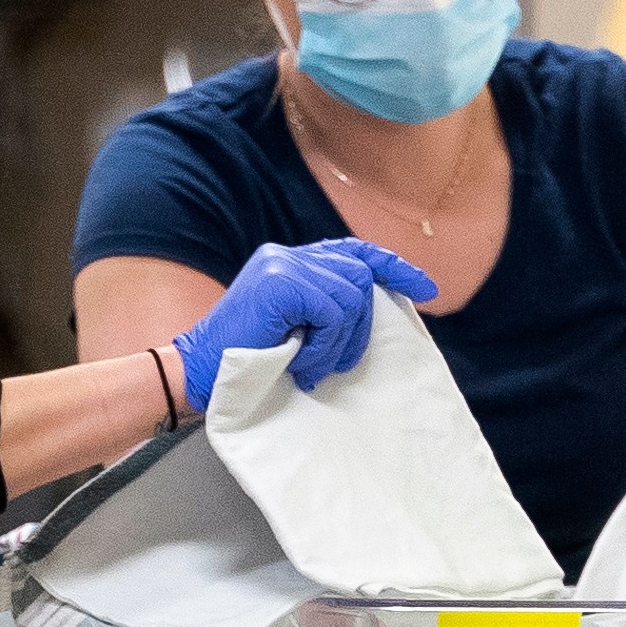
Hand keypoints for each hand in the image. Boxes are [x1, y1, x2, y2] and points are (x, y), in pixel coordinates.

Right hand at [171, 238, 436, 407]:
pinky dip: (325, 346)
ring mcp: (282, 265)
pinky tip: (301, 363)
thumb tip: (377, 308)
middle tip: (333, 363)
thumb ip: (324, 307)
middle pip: (360, 276)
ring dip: (338, 343)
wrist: (199, 375)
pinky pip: (333, 313)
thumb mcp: (294, 327)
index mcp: (290, 261)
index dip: (393, 266)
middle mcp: (287, 255)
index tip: (426, 289)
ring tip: (310, 367)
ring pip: (351, 297)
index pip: (353, 251)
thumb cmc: (246, 362)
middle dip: (360, 327)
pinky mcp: (280, 283)